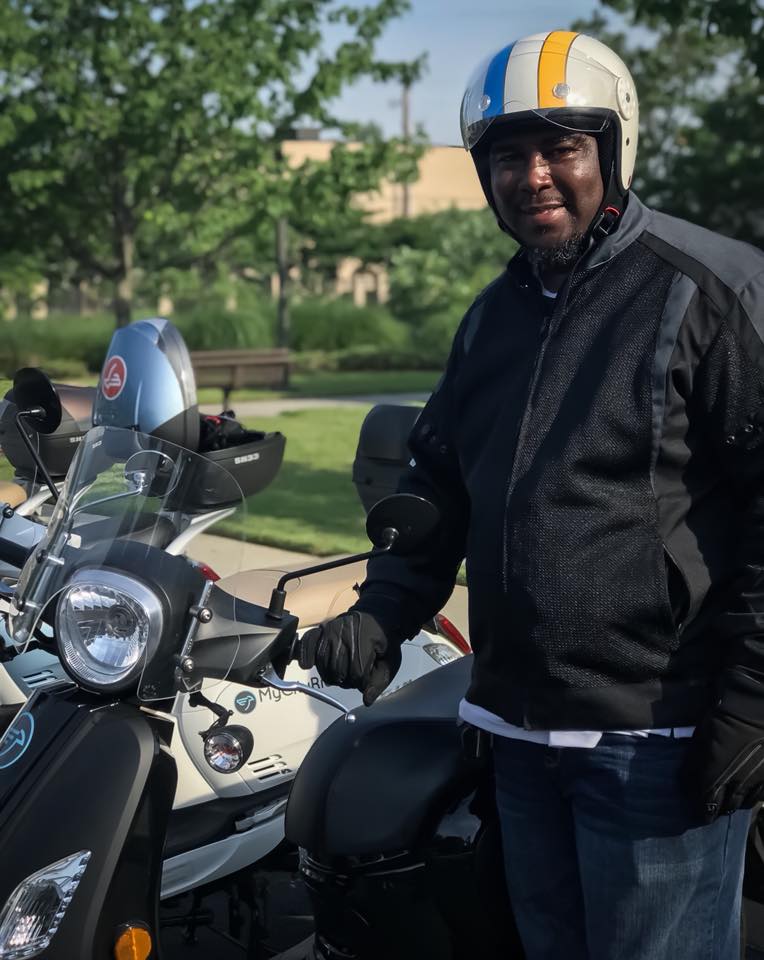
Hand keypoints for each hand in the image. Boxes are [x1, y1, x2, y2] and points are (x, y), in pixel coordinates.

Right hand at [294, 609, 401, 705]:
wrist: (376, 616)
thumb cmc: (384, 640)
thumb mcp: (391, 660)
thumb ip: (380, 681)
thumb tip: (366, 700)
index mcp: (364, 640)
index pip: (357, 674)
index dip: (363, 682)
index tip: (368, 677)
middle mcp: (344, 634)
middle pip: (338, 672)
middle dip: (348, 680)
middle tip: (356, 675)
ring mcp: (330, 631)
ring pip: (324, 666)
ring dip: (332, 675)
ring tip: (343, 671)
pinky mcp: (321, 630)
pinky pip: (308, 646)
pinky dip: (306, 656)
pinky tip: (309, 664)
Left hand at [683, 668, 763, 821]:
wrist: (753, 709)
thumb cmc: (721, 720)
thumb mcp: (700, 740)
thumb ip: (693, 764)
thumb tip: (684, 782)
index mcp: (715, 777)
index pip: (705, 805)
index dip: (699, 810)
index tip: (693, 810)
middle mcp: (737, 786)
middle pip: (725, 808)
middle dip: (715, 809)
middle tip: (709, 807)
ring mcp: (756, 783)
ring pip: (742, 804)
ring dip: (732, 804)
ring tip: (725, 801)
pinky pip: (758, 796)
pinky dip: (749, 797)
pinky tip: (744, 793)